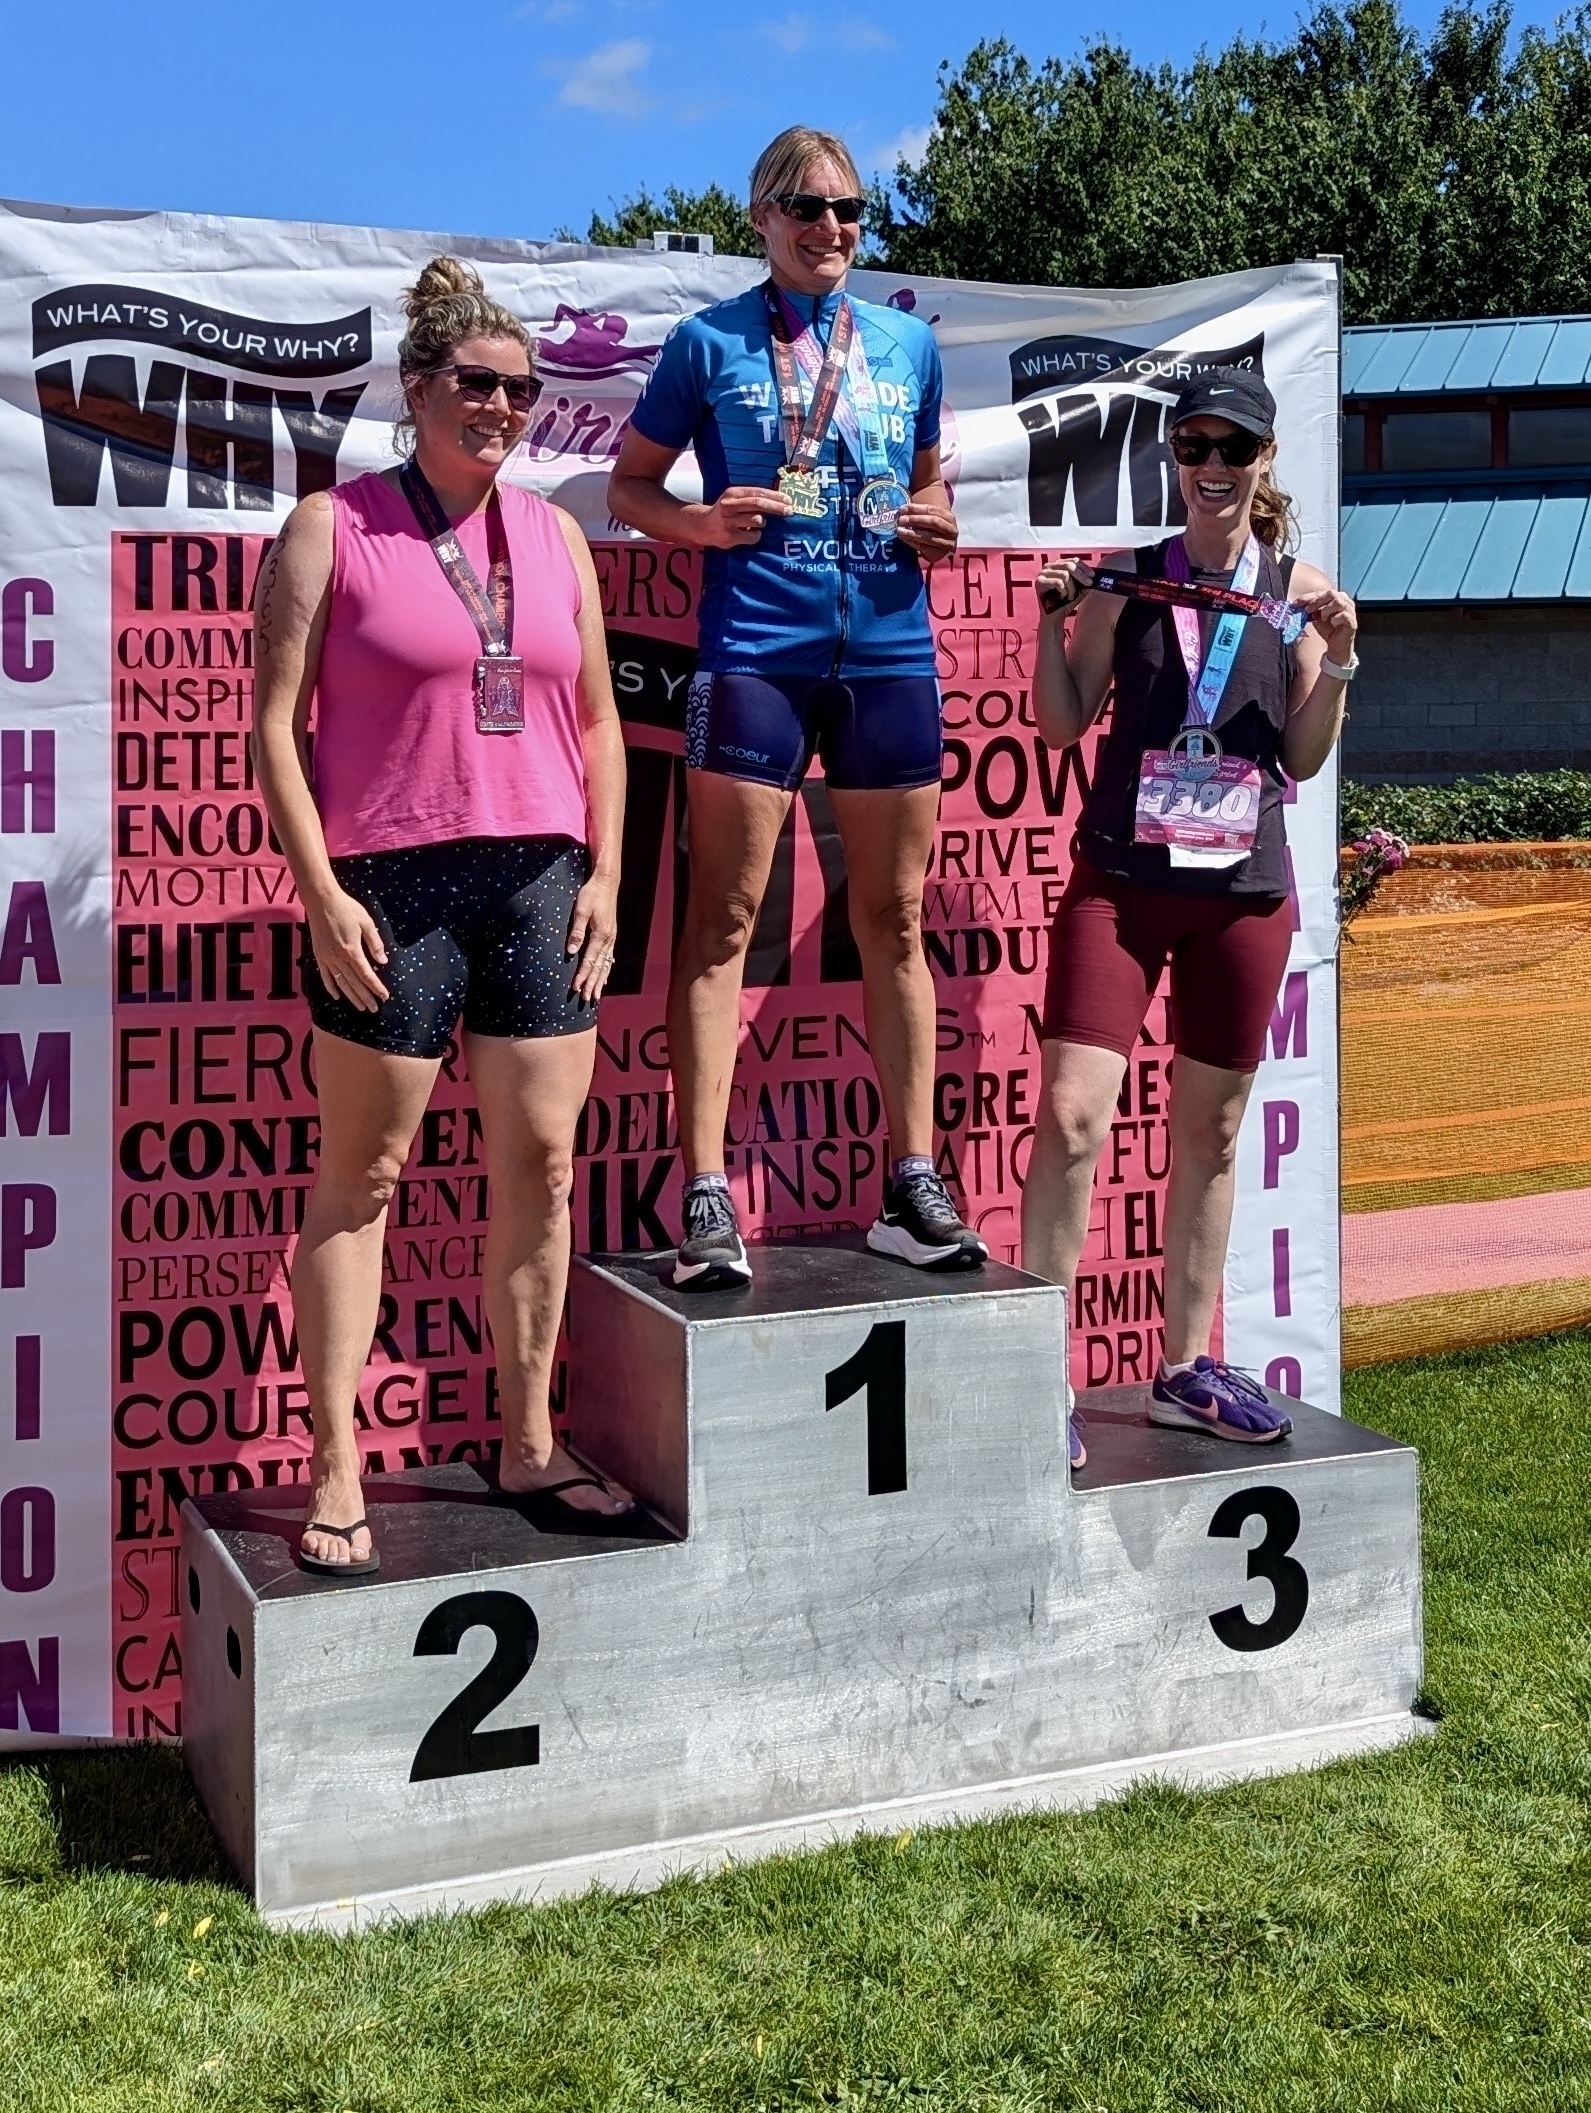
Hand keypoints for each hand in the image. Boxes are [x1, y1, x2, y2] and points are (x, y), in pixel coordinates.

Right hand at [306, 886, 388, 1011]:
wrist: (321, 901)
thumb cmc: (346, 909)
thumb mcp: (366, 923)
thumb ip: (375, 944)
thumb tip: (383, 962)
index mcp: (352, 950)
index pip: (367, 975)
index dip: (376, 987)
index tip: (384, 996)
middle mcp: (338, 958)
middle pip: (354, 983)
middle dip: (365, 997)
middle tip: (374, 1008)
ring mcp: (327, 958)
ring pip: (341, 983)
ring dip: (351, 997)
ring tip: (361, 1007)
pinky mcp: (319, 955)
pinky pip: (325, 976)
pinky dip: (331, 987)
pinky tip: (337, 996)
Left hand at [566, 869, 619, 1003]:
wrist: (607, 882)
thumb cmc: (591, 894)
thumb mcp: (581, 911)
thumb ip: (577, 932)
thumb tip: (571, 952)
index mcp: (600, 935)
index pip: (589, 961)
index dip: (582, 975)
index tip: (575, 988)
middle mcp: (608, 939)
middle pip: (600, 967)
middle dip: (592, 984)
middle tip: (586, 999)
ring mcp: (611, 938)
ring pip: (606, 964)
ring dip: (600, 981)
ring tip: (595, 995)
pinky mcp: (611, 935)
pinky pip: (609, 957)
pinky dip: (606, 970)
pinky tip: (604, 978)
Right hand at [698, 485, 791, 549]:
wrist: (703, 526)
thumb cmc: (725, 512)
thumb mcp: (734, 499)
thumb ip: (751, 498)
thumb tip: (778, 499)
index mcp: (733, 493)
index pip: (758, 492)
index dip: (775, 496)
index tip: (788, 500)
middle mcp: (729, 505)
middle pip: (758, 504)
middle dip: (776, 507)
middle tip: (789, 511)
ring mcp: (729, 521)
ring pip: (757, 520)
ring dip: (763, 523)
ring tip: (760, 523)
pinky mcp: (730, 536)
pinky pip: (753, 536)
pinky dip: (756, 535)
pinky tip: (751, 534)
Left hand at [896, 498, 957, 563]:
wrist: (943, 546)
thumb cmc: (934, 529)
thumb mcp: (931, 518)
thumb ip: (919, 513)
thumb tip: (901, 510)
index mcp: (949, 516)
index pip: (932, 510)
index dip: (916, 508)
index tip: (902, 508)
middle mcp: (951, 529)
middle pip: (933, 522)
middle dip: (916, 520)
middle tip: (901, 519)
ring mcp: (947, 543)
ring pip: (929, 537)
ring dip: (912, 533)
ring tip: (899, 530)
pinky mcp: (940, 553)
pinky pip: (924, 547)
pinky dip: (912, 542)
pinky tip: (904, 538)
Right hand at [1036, 558, 1095, 616]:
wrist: (1055, 617)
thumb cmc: (1066, 603)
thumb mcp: (1079, 589)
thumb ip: (1085, 580)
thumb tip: (1096, 574)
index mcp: (1058, 565)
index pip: (1073, 560)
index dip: (1084, 568)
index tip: (1092, 576)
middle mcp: (1049, 566)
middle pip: (1069, 565)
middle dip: (1081, 576)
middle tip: (1088, 584)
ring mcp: (1043, 573)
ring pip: (1065, 574)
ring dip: (1071, 587)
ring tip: (1070, 596)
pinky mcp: (1040, 581)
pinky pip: (1058, 582)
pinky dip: (1064, 591)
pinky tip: (1063, 597)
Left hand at [1298, 584, 1357, 666]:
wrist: (1335, 646)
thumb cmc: (1327, 629)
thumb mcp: (1316, 617)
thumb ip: (1310, 609)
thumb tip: (1296, 604)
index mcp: (1336, 598)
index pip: (1321, 593)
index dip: (1307, 597)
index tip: (1295, 603)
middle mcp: (1346, 601)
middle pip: (1331, 593)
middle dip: (1317, 601)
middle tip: (1308, 610)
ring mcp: (1350, 611)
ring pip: (1338, 602)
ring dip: (1327, 610)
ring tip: (1323, 618)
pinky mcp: (1352, 622)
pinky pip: (1344, 615)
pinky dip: (1335, 619)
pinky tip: (1332, 623)